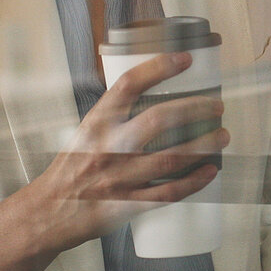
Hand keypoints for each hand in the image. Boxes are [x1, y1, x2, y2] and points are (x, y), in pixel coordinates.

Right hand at [29, 51, 227, 248]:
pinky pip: (168, 192)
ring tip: (222, 135)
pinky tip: (210, 170)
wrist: (48, 211)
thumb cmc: (71, 169)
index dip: (160, 67)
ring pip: (172, 157)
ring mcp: (120, 177)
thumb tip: (154, 98)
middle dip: (195, 109)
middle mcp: (109, 147)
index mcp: (97, 123)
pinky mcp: (128, 204)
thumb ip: (116, 118)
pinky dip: (194, 181)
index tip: (186, 59)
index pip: (129, 84)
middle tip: (216, 106)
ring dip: (204, 144)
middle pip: (160, 119)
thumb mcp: (86, 132)